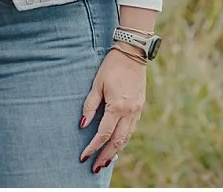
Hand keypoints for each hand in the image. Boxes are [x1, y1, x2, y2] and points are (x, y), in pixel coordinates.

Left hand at [79, 46, 145, 173]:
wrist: (132, 55)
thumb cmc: (111, 67)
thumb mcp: (97, 84)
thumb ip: (90, 105)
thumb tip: (82, 124)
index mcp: (118, 107)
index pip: (103, 133)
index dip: (93, 146)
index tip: (84, 156)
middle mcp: (130, 114)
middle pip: (117, 142)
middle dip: (106, 156)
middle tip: (95, 167)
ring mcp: (137, 112)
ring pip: (126, 138)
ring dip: (116, 151)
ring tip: (105, 161)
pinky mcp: (139, 109)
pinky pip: (131, 130)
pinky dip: (123, 140)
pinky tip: (116, 144)